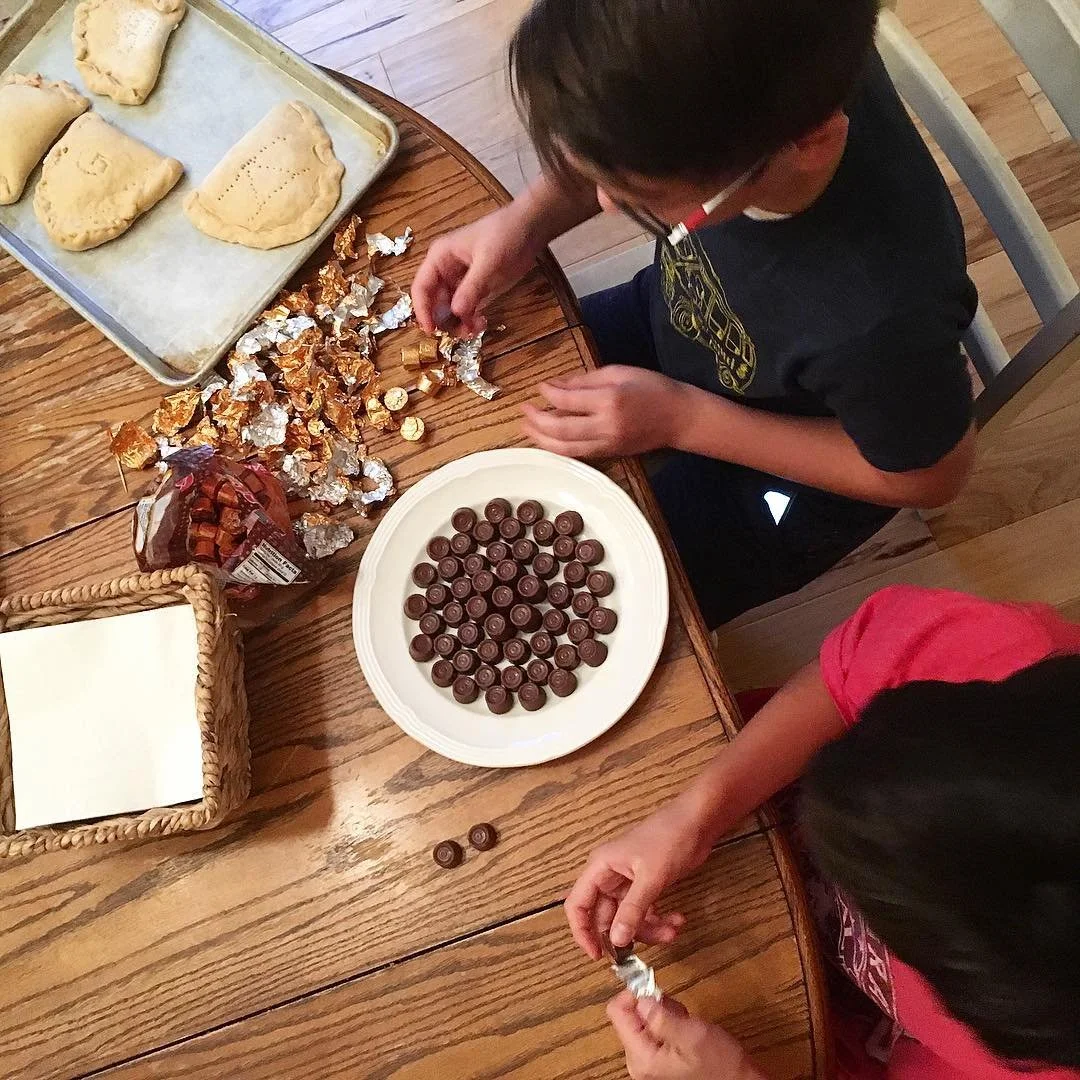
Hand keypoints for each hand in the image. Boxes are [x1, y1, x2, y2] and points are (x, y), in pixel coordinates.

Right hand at [411, 204, 544, 334]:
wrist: (532, 227)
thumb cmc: (506, 235)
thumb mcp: (488, 262)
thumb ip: (472, 287)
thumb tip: (456, 312)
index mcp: (440, 257)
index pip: (421, 287)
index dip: (422, 310)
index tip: (431, 331)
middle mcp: (446, 269)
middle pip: (435, 302)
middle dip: (444, 320)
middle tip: (460, 334)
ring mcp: (461, 280)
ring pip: (451, 308)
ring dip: (459, 322)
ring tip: (476, 329)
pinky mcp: (477, 287)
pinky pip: (467, 308)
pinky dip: (471, 318)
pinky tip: (482, 323)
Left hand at [521, 367, 689, 458]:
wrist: (679, 418)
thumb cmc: (652, 388)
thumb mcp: (619, 372)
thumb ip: (585, 380)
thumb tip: (556, 385)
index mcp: (609, 400)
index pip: (567, 399)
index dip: (548, 393)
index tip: (539, 387)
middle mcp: (606, 425)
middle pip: (560, 428)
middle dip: (537, 420)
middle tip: (524, 410)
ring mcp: (607, 443)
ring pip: (565, 448)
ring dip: (541, 439)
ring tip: (526, 428)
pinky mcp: (609, 454)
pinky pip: (577, 454)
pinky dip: (557, 447)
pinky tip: (546, 439)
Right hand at [565, 798, 711, 958]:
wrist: (697, 822)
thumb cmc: (669, 839)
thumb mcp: (651, 878)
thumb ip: (632, 910)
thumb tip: (616, 941)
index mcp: (600, 868)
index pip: (577, 904)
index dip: (582, 932)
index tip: (597, 956)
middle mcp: (609, 876)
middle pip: (605, 917)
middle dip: (626, 934)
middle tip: (644, 951)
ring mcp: (628, 882)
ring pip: (628, 919)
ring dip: (649, 930)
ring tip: (672, 930)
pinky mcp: (646, 886)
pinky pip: (644, 913)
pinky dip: (658, 921)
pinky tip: (676, 920)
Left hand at [608, 993, 764, 1079]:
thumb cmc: (720, 1066)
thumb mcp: (692, 1035)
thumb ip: (661, 1016)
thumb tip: (640, 998)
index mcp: (641, 1058)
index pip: (616, 1012)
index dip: (633, 993)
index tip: (654, 989)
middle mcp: (638, 1063)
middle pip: (630, 1016)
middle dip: (652, 1006)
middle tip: (678, 1013)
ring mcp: (648, 1064)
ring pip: (643, 1022)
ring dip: (663, 1015)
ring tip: (685, 1025)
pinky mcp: (659, 1062)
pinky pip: (654, 1032)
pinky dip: (668, 1025)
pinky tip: (685, 1033)